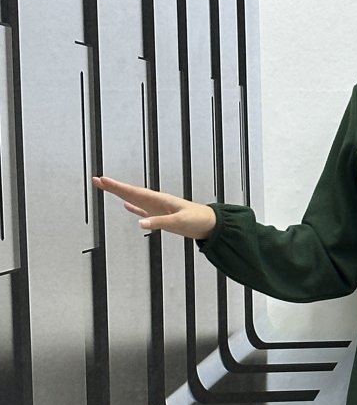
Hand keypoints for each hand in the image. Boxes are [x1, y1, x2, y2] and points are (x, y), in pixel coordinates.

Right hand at [91, 175, 216, 240]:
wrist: (211, 225)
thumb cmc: (197, 221)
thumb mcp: (179, 222)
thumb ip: (159, 223)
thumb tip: (140, 224)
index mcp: (159, 200)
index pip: (133, 192)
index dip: (117, 187)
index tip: (102, 180)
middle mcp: (156, 202)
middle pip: (130, 193)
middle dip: (114, 187)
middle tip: (97, 180)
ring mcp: (158, 209)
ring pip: (135, 200)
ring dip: (121, 195)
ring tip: (107, 189)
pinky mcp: (162, 217)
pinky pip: (144, 210)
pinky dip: (134, 208)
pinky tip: (127, 207)